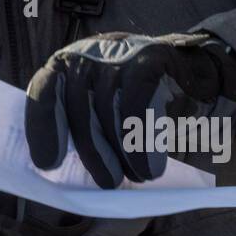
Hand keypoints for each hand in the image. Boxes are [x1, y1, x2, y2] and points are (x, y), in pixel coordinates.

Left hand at [23, 33, 235, 187]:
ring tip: (136, 176)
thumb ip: (78, 125)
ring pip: (108, 109)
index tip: (48, 164)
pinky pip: (136, 107)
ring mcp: (118, 53)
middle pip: (78, 106)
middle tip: (107, 182)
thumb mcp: (100, 107)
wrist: (193, 73)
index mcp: (67, 65)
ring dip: (122, 151)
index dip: (42, 127)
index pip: (43, 90)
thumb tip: (57, 169)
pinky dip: (141, 143)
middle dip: (92, 151)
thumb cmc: (136, 101)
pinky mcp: (148, 59)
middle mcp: (87, 54)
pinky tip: (148, 167)